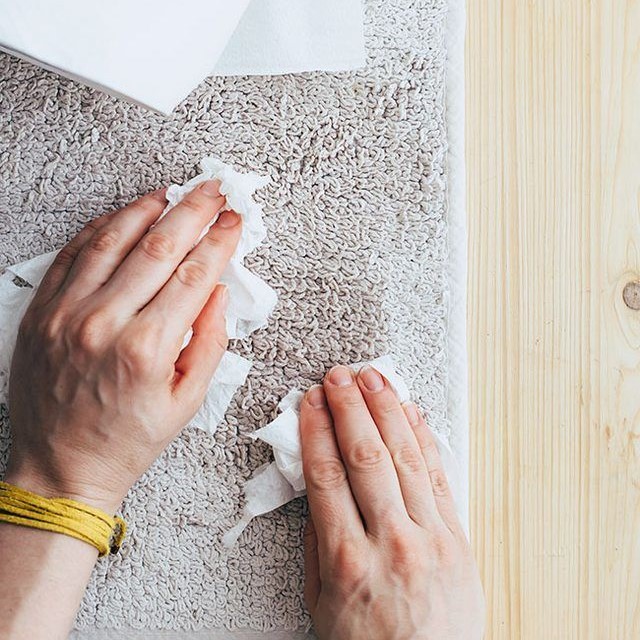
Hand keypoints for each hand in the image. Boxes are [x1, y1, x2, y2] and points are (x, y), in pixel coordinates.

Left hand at [5, 181, 241, 512]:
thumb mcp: (187, 401)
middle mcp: (102, 324)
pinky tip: (124, 215)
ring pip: (112, 239)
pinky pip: (73, 253)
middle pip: (158, 247)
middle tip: (214, 190)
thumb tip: (215, 289)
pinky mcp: (41, 312)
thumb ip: (209, 341)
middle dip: (193, 211)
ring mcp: (65, 314)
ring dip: (147, 209)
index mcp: (146, 350)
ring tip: (172, 192)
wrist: (60, 468)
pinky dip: (101, 227)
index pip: (194, 274)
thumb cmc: (127, 440)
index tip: (234, 221)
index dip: (219, 241)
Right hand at [300, 365, 484, 639]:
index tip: (310, 402)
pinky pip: (441, 478)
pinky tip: (411, 413)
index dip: (317, 431)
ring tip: (374, 378)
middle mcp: (392, 543)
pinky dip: (424, 440)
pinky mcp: (458, 539)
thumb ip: (317, 542)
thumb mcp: (321, 602)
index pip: (327, 476)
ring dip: (387, 411)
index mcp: (348, 562)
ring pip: (406, 458)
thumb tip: (316, 486)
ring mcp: (431, 539)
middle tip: (338, 377)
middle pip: (366, 457)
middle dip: (350, 408)